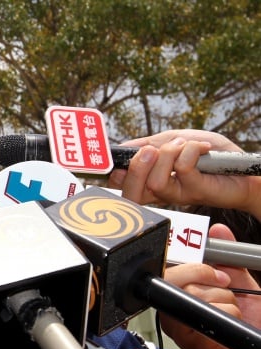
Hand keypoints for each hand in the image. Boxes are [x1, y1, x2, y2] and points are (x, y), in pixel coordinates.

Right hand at [108, 130, 260, 220]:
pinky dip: (192, 150)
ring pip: (156, 181)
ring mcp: (177, 194)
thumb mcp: (174, 141)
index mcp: (151, 180)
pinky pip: (183, 169)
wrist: (244, 167)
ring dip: (170, 154)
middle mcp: (161, 192)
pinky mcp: (196, 192)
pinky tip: (204, 149)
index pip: (121, 186)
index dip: (116, 174)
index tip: (121, 159)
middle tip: (150, 151)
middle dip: (136, 167)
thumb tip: (123, 147)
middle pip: (130, 192)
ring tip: (185, 146)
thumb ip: (150, 144)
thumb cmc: (211, 156)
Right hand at [161, 224, 260, 348]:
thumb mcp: (241, 281)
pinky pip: (200, 312)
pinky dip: (224, 314)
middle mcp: (174, 303)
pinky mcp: (183, 335)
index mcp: (182, 288)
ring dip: (221, 300)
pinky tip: (226, 324)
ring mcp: (175, 320)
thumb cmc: (251, 325)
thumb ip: (227, 256)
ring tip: (228, 311)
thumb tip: (217, 230)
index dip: (192, 264)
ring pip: (190, 292)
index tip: (212, 269)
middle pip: (176, 276)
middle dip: (209, 279)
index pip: (169, 264)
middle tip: (225, 284)